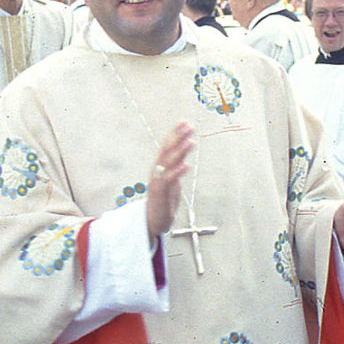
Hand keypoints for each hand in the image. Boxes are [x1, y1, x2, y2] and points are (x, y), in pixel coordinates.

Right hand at [146, 122, 193, 237]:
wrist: (152, 221)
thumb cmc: (162, 201)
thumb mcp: (171, 180)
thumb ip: (175, 168)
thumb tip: (183, 156)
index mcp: (160, 166)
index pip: (167, 146)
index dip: (175, 133)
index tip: (184, 122)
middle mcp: (157, 171)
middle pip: (167, 150)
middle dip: (178, 137)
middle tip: (189, 126)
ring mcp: (158, 181)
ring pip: (168, 162)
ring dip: (180, 151)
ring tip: (190, 142)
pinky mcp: (160, 192)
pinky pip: (169, 180)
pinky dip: (177, 171)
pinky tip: (186, 165)